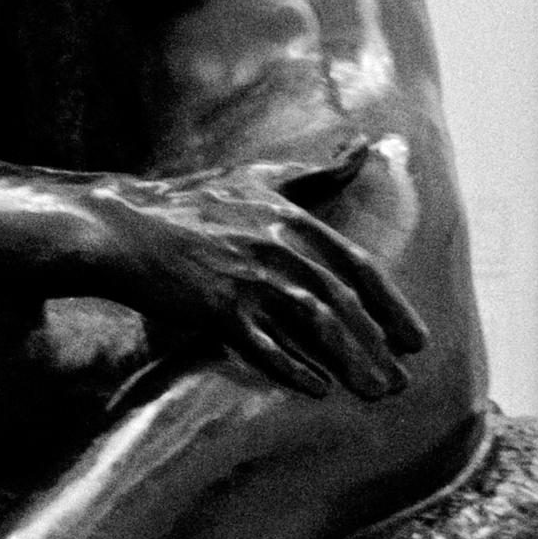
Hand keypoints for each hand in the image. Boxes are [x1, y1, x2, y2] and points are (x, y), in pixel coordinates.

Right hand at [88, 148, 429, 398]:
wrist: (122, 227)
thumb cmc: (187, 205)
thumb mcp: (255, 178)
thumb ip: (313, 171)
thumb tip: (363, 145)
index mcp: (291, 219)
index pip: (358, 267)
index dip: (391, 307)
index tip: (415, 340)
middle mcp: (277, 246)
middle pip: (343, 302)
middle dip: (378, 346)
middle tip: (401, 383)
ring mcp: (248, 276)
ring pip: (314, 326)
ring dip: (349, 363)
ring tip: (374, 393)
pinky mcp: (217, 306)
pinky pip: (264, 345)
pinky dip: (294, 368)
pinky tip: (317, 389)